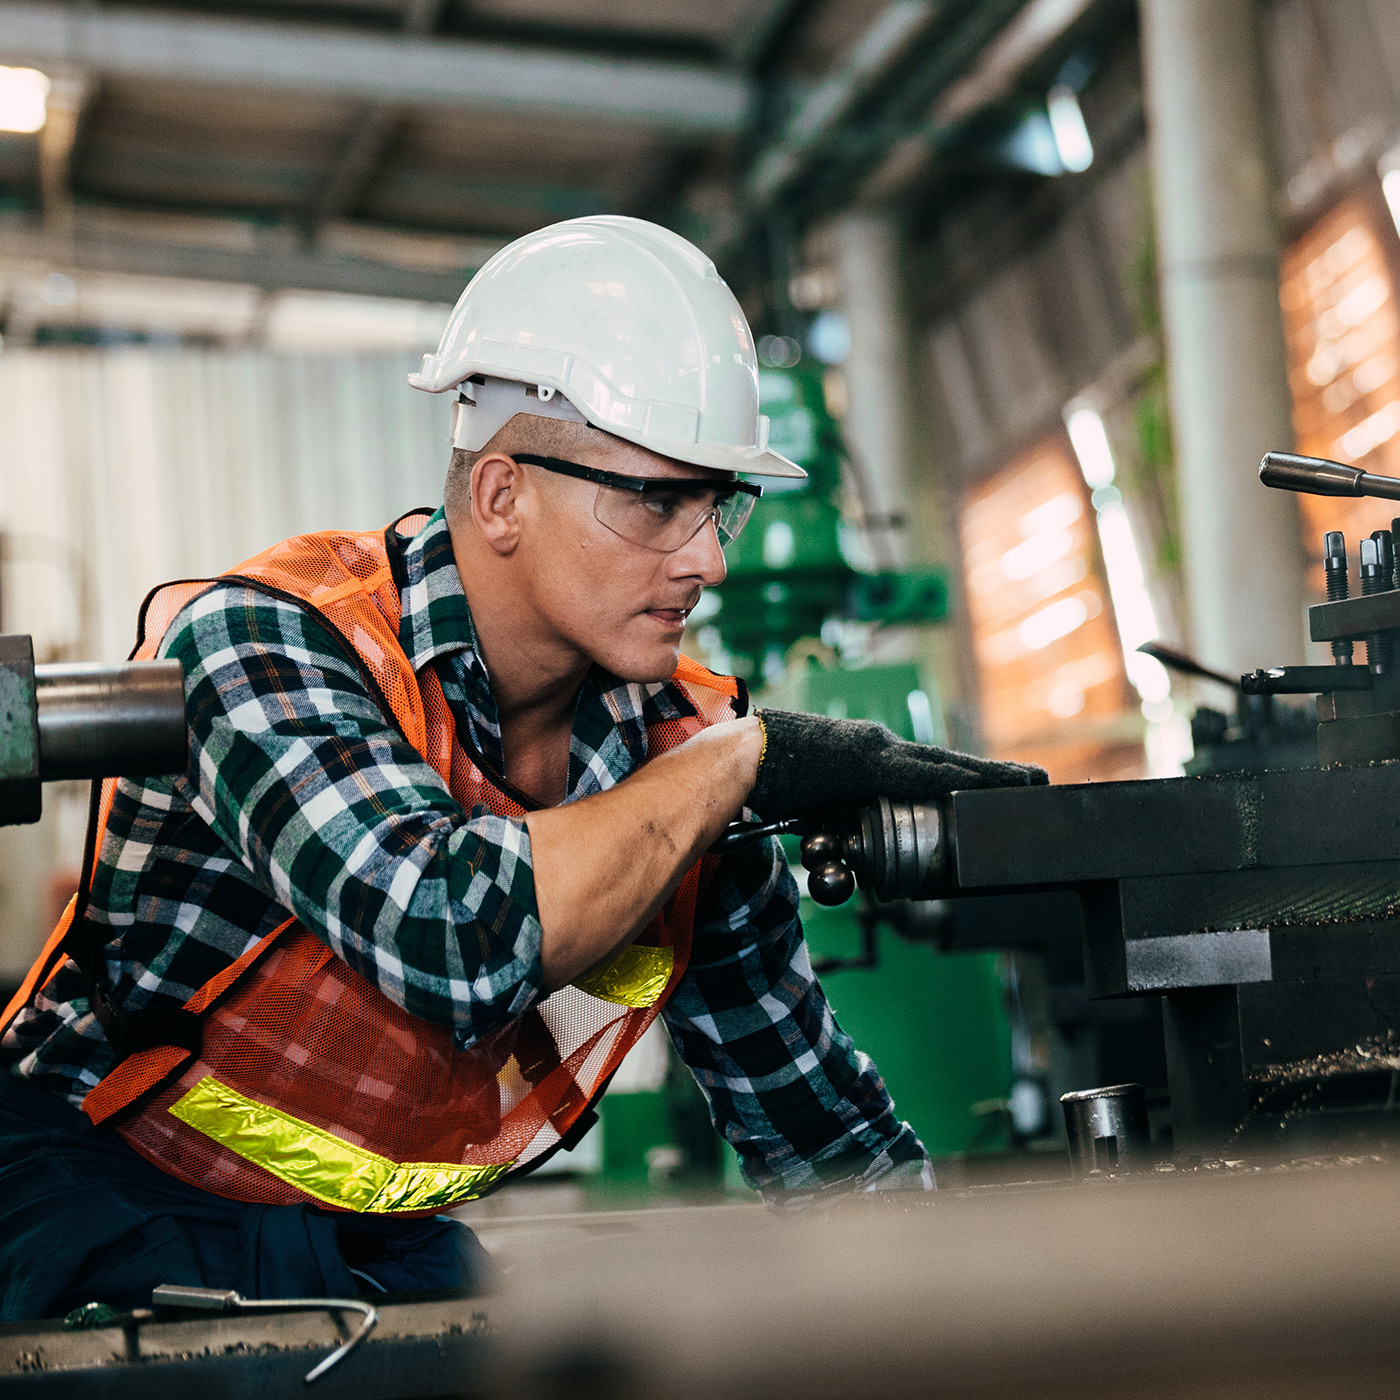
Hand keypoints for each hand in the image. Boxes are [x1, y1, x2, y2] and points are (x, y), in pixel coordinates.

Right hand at [748, 708, 1046, 818]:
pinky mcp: (868, 760)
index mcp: (870, 757)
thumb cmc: (772, 781)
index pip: (929, 767)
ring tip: (1028, 783)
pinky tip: (985, 784)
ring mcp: (876, 750)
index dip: (968, 775)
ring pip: (945, 764)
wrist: (741, 756)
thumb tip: (856, 860)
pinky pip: (921, 773)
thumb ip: (844, 827)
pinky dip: (956, 779)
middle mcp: (880, 746)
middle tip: (1040, 780)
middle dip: (995, 774)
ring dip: (987, 775)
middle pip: (948, 762)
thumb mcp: (818, 808)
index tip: (1004, 783)